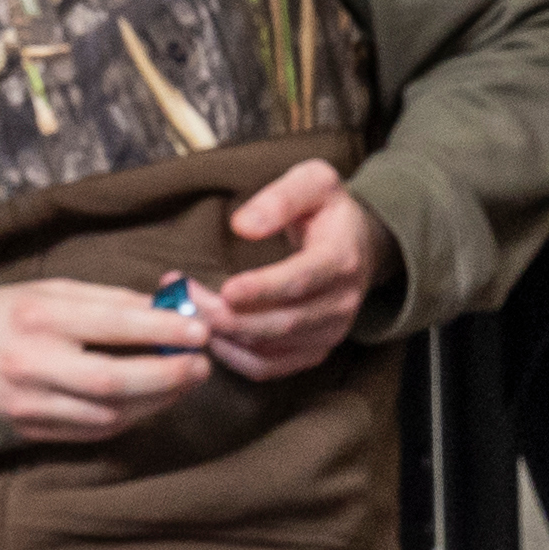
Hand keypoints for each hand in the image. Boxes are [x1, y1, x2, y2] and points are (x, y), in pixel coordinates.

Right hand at [0, 279, 229, 442]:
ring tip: (185, 381)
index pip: (112, 325)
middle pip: (113, 380)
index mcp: (38, 317)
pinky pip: (94, 433)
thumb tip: (167, 310)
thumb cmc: (8, 316)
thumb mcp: (52, 291)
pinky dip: (130, 418)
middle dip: (167, 375)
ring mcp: (30, 404)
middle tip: (201, 365)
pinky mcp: (32, 432)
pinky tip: (152, 401)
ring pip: (108, 414)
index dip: (162, 330)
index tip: (199, 330)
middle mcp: (32, 364)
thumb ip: (109, 300)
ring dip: (156, 401)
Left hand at [189, 162, 389, 382]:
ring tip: (190, 314)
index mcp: (342, 258)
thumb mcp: (312, 181)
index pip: (300, 281)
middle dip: (230, 316)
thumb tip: (242, 226)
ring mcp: (330, 331)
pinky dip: (236, 359)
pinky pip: (271, 368)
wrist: (359, 243)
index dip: (263, 289)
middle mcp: (342, 302)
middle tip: (189, 300)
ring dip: (226, 336)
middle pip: (282, 322)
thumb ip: (279, 198)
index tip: (226, 289)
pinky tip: (212, 337)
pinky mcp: (315, 350)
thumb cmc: (327, 210)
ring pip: (272, 349)